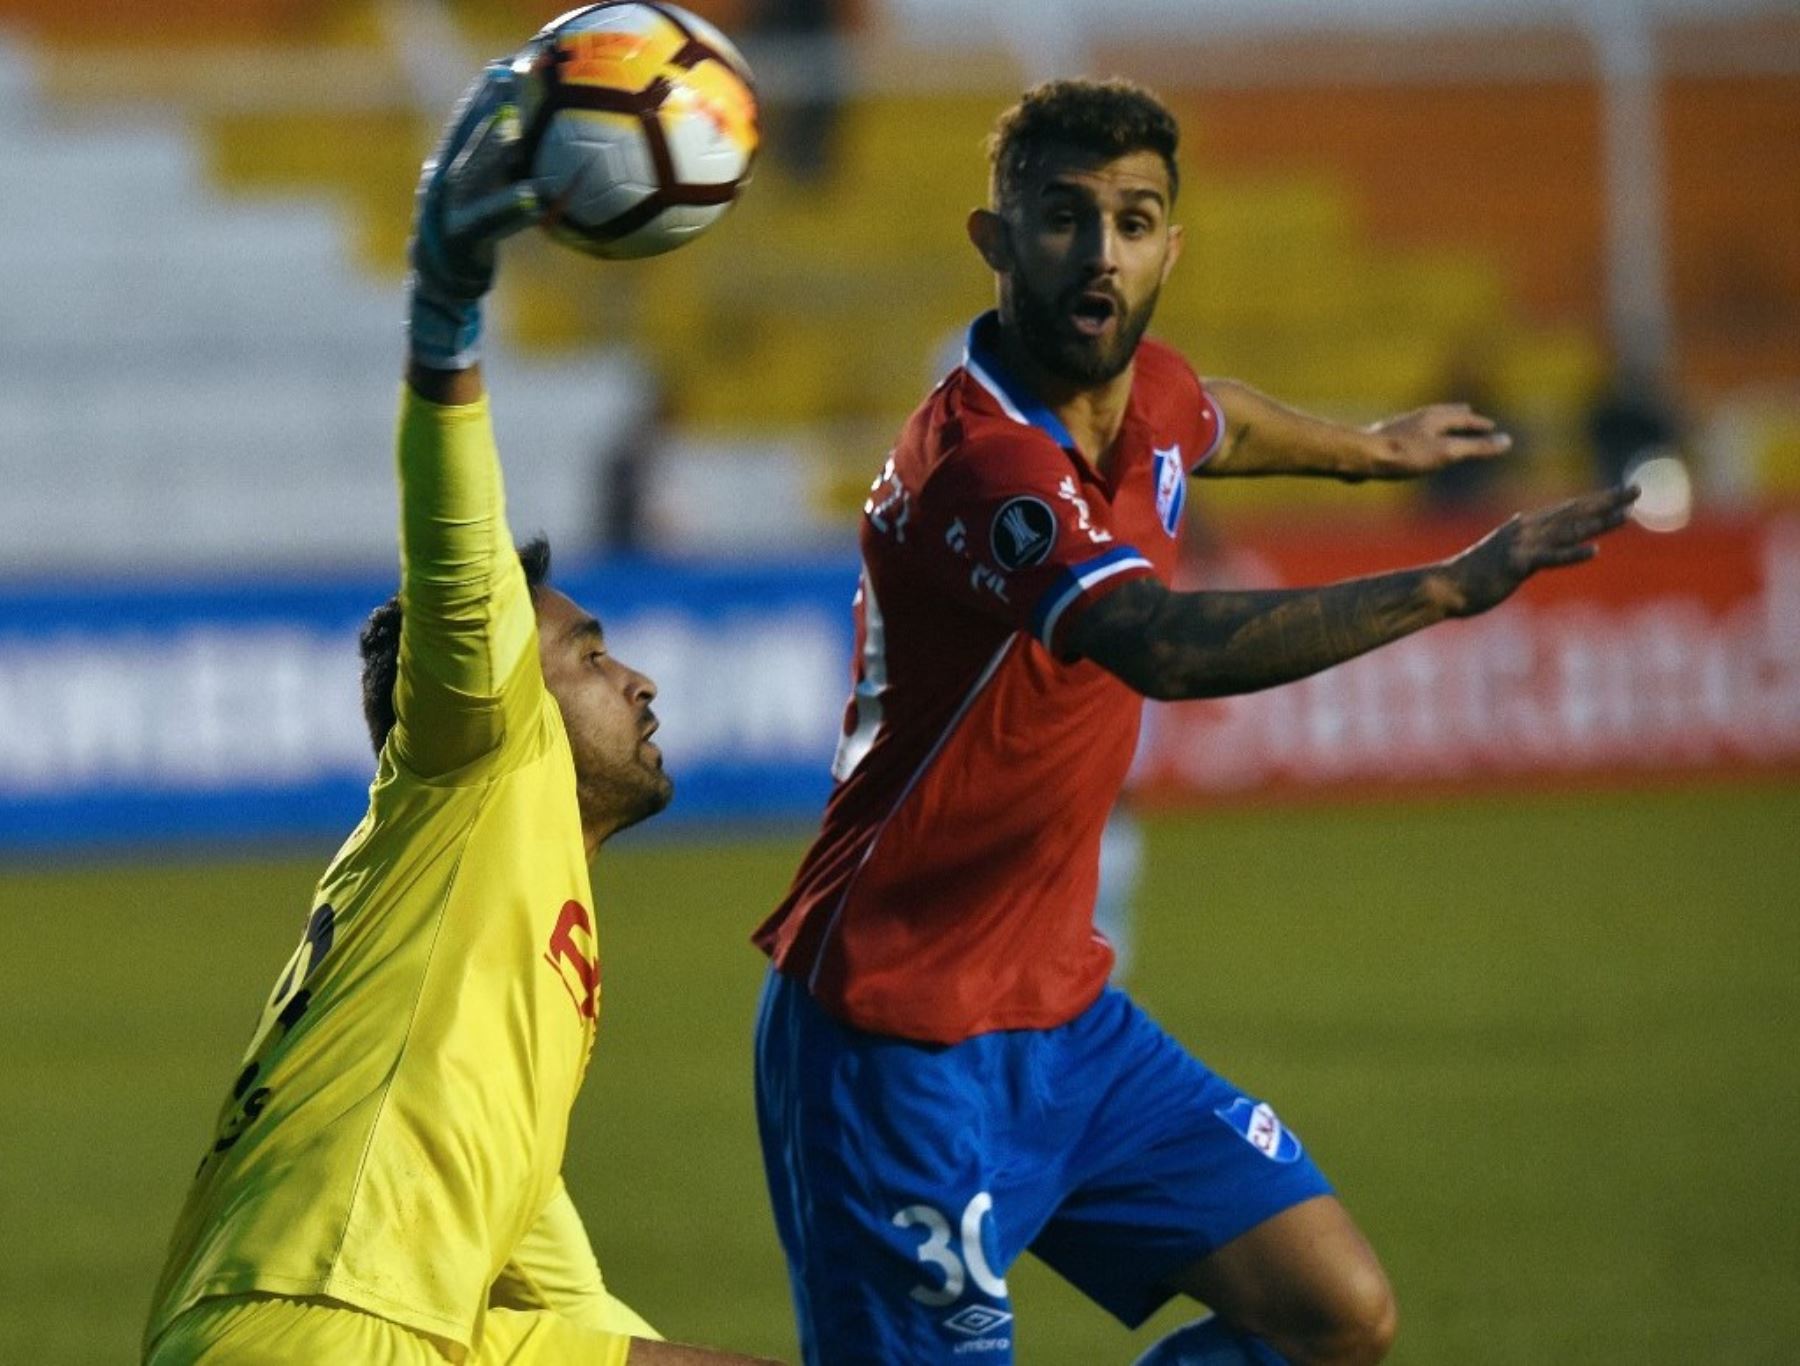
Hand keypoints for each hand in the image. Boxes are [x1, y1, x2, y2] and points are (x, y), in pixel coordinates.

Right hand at [407, 63, 546, 368]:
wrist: (441, 288)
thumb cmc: (474, 241)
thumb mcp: (486, 199)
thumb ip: (503, 172)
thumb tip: (536, 145)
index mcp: (448, 169)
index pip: (465, 123)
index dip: (482, 95)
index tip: (504, 66)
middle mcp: (443, 184)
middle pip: (464, 138)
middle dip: (485, 107)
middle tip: (509, 80)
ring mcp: (448, 211)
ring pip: (470, 174)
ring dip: (491, 148)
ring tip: (515, 130)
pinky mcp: (460, 240)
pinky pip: (489, 221)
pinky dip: (512, 208)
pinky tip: (536, 197)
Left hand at [1365, 403, 1512, 477]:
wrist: (1362, 456)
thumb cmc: (1406, 455)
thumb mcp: (1447, 452)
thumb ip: (1477, 448)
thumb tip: (1508, 442)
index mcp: (1435, 418)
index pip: (1464, 420)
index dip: (1479, 425)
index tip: (1491, 427)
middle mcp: (1418, 418)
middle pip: (1443, 414)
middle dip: (1457, 415)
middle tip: (1467, 411)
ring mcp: (1399, 427)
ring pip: (1423, 422)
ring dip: (1437, 423)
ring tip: (1440, 425)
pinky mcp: (1383, 439)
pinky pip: (1407, 433)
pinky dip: (1418, 435)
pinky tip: (1408, 443)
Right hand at [1442, 485, 1638, 616]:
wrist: (1447, 586)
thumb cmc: (1473, 572)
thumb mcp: (1501, 548)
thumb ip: (1517, 533)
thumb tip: (1521, 519)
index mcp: (1526, 526)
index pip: (1570, 509)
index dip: (1599, 500)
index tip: (1626, 492)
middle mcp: (1527, 530)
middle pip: (1574, 514)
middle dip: (1607, 502)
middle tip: (1637, 490)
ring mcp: (1522, 546)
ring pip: (1567, 533)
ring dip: (1598, 524)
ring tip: (1625, 516)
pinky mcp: (1516, 566)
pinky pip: (1549, 560)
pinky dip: (1572, 554)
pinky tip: (1594, 551)